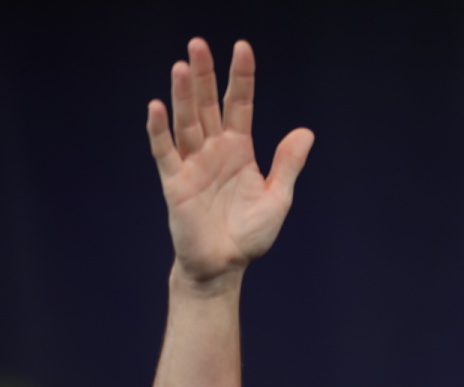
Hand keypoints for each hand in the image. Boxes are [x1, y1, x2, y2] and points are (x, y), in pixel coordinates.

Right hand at [146, 38, 313, 287]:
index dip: (241, 77)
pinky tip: (156, 107)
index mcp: (239, 150)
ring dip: (182, 96)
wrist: (224, 266)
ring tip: (181, 66)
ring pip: (186, 122)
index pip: (239, 105)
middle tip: (198, 43)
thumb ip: (287, 164)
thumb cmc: (250, 235)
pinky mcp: (174, 183)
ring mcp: (192, 164)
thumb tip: (306, 131)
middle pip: (207, 105)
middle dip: (204, 75)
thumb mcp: (277, 198)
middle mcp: (213, 150)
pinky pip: (165, 152)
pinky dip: (159, 130)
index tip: (242, 48)